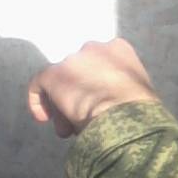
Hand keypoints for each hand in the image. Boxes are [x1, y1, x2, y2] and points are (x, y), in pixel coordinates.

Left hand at [27, 38, 157, 136]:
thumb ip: (121, 88)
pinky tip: (43, 118)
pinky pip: (40, 84)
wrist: (126, 117)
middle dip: (79, 96)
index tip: (99, 106)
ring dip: (64, 105)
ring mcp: (73, 60)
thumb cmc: (139, 111)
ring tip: (67, 130)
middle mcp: (94, 48)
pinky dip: (39, 101)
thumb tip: (109, 102)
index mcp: (119, 49)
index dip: (97, 86)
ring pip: (62, 81)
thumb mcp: (137, 92)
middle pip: (79, 72)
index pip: (101, 65)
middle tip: (81, 121)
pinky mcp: (54, 74)